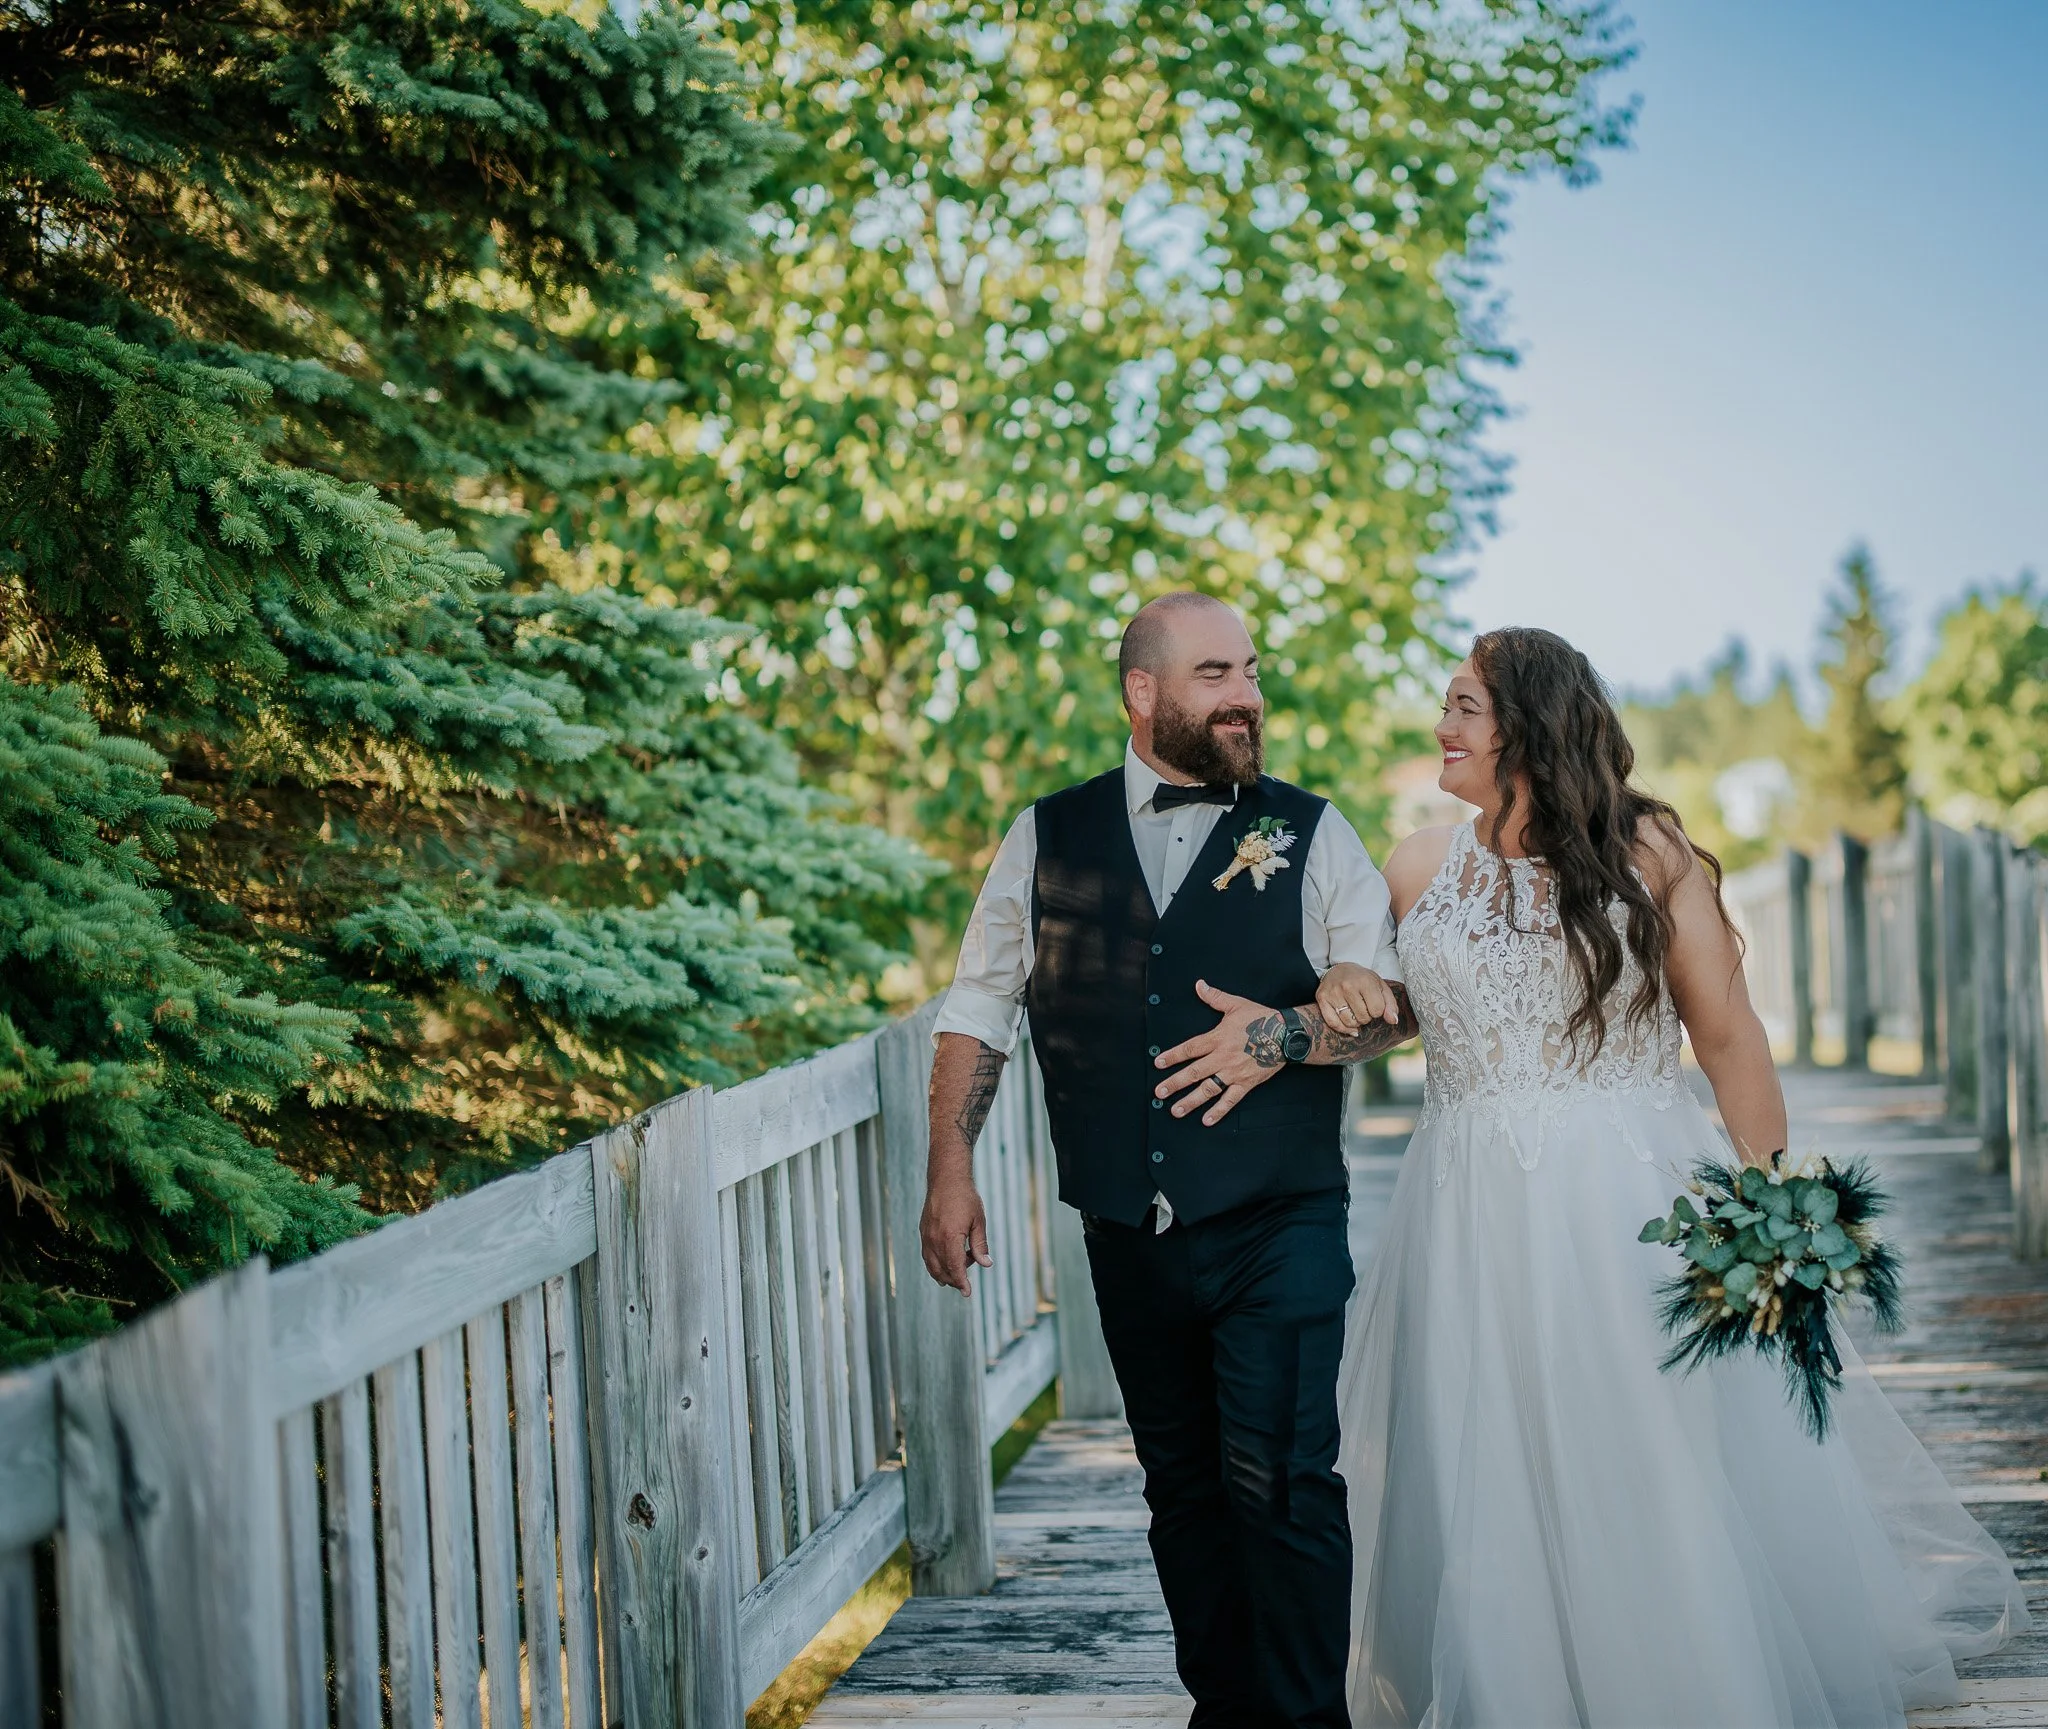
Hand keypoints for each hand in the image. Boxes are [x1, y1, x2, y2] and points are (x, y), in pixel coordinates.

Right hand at [920, 1176, 990, 1296]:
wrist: (946, 1178)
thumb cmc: (965, 1198)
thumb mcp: (978, 1221)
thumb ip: (980, 1245)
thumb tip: (986, 1264)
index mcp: (950, 1237)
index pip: (955, 1267)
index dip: (961, 1282)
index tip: (967, 1293)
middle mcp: (934, 1239)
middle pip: (942, 1270)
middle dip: (954, 1279)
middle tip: (967, 1281)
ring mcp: (926, 1236)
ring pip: (932, 1265)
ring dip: (944, 1274)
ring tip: (957, 1274)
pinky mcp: (923, 1232)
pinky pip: (927, 1256)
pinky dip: (935, 1265)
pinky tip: (943, 1266)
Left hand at [1152, 979, 1287, 1125]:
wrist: (1286, 1035)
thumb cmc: (1262, 1019)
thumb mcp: (1236, 1005)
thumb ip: (1215, 997)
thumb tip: (1199, 985)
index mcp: (1218, 1038)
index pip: (1190, 1049)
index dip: (1173, 1056)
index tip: (1159, 1063)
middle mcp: (1223, 1057)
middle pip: (1194, 1072)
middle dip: (1174, 1083)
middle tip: (1159, 1092)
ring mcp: (1234, 1072)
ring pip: (1208, 1089)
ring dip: (1191, 1101)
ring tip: (1175, 1111)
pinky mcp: (1246, 1083)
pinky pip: (1230, 1100)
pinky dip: (1218, 1111)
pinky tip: (1206, 1120)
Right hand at [1315, 962, 1400, 1035]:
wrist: (1340, 969)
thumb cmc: (1362, 980)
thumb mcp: (1380, 986)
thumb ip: (1390, 1004)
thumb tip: (1393, 1021)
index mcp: (1365, 981)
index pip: (1377, 1010)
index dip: (1378, 1011)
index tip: (1374, 1004)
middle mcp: (1347, 986)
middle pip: (1363, 1017)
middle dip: (1367, 1016)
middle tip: (1364, 1008)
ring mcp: (1333, 993)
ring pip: (1349, 1022)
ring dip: (1356, 1022)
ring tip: (1356, 1013)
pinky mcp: (1322, 998)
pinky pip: (1333, 1023)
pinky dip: (1343, 1029)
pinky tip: (1350, 1028)